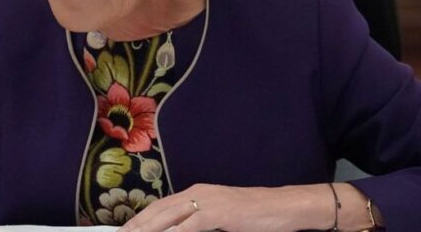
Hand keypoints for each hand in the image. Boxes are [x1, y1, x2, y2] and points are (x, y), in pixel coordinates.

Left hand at [118, 183, 329, 231]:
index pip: (159, 207)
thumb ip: (199, 224)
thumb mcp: (221, 220)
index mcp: (196, 192)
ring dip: (148, 231)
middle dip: (135, 227)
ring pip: (167, 218)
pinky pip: (189, 226)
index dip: (139, 220)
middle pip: (157, 211)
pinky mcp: (219, 212)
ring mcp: (207, 201)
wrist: (285, 207)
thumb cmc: (256, 216)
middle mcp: (197, 192)